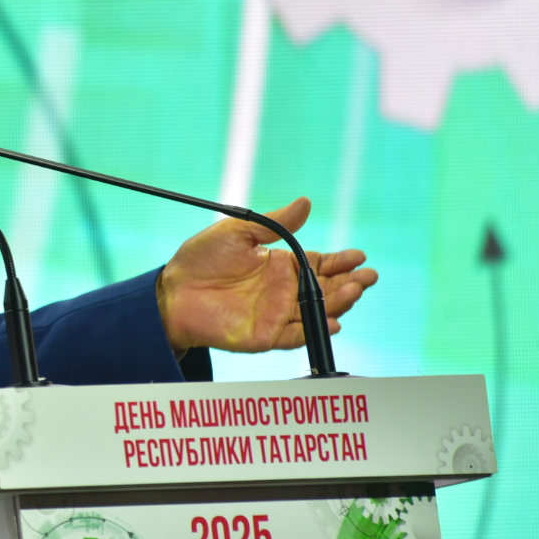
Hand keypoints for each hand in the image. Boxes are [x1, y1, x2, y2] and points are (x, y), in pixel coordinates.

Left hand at [156, 197, 377, 353]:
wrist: (172, 290)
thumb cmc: (200, 260)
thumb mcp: (237, 232)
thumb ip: (274, 223)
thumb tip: (305, 203)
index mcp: (280, 266)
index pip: (320, 264)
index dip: (341, 261)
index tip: (358, 256)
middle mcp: (283, 291)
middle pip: (325, 289)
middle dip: (350, 283)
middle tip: (366, 276)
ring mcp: (275, 314)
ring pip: (316, 312)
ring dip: (339, 303)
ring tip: (354, 290)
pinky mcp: (264, 335)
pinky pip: (294, 336)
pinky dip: (314, 330)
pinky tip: (332, 321)